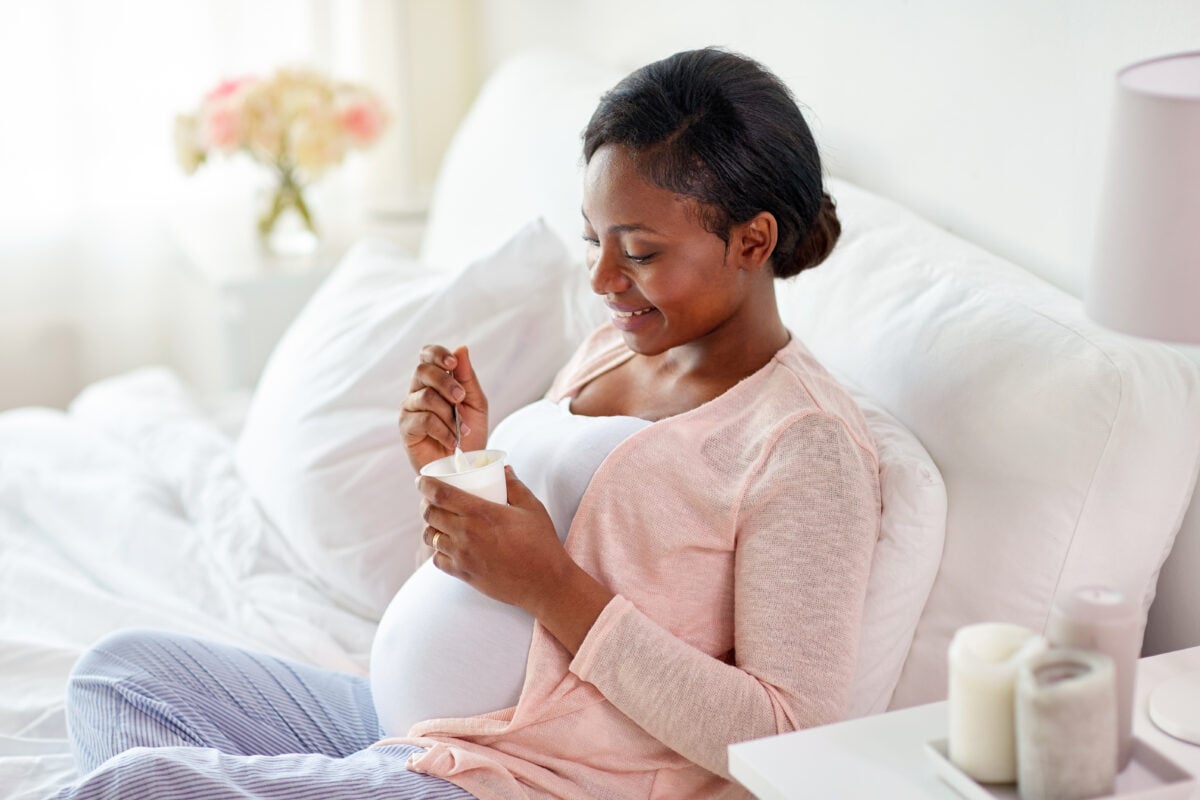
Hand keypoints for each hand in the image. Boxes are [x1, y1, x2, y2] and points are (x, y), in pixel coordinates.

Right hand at [398, 344, 488, 472]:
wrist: (465, 464)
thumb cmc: (469, 432)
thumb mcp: (475, 402)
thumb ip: (467, 377)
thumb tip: (461, 348)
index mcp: (434, 380)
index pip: (427, 355)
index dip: (437, 354)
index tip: (453, 363)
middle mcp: (418, 390)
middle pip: (423, 371)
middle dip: (446, 382)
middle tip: (461, 398)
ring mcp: (410, 409)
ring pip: (425, 397)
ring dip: (449, 413)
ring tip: (462, 429)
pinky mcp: (406, 429)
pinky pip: (423, 420)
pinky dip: (443, 430)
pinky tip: (452, 441)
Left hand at [418, 467, 613, 651]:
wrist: (544, 583)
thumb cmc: (541, 543)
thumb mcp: (532, 507)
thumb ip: (515, 486)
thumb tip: (504, 469)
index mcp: (480, 513)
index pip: (440, 494)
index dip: (425, 484)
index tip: (421, 480)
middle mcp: (466, 533)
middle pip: (430, 514)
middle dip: (426, 503)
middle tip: (431, 500)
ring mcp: (462, 556)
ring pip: (430, 537)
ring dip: (430, 527)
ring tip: (438, 522)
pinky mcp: (464, 574)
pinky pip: (438, 560)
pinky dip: (438, 551)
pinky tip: (447, 546)